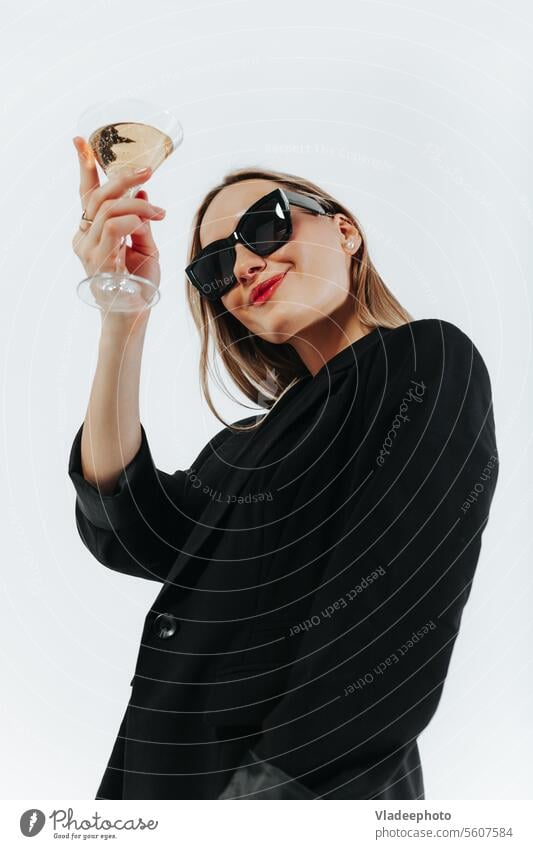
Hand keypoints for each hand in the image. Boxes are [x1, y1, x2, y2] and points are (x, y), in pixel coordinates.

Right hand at [71, 136, 165, 301]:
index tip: (80, 141)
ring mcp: (88, 249)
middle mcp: (84, 238)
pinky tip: (146, 222)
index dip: (84, 166)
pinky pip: (112, 227)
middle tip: (149, 172)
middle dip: (124, 178)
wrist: (134, 318)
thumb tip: (143, 192)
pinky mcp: (97, 260)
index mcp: (92, 232)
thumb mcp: (146, 247)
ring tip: (159, 214)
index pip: (87, 194)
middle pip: (98, 195)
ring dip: (138, 205)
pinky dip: (132, 219)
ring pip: (108, 208)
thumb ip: (142, 221)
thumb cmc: (139, 286)